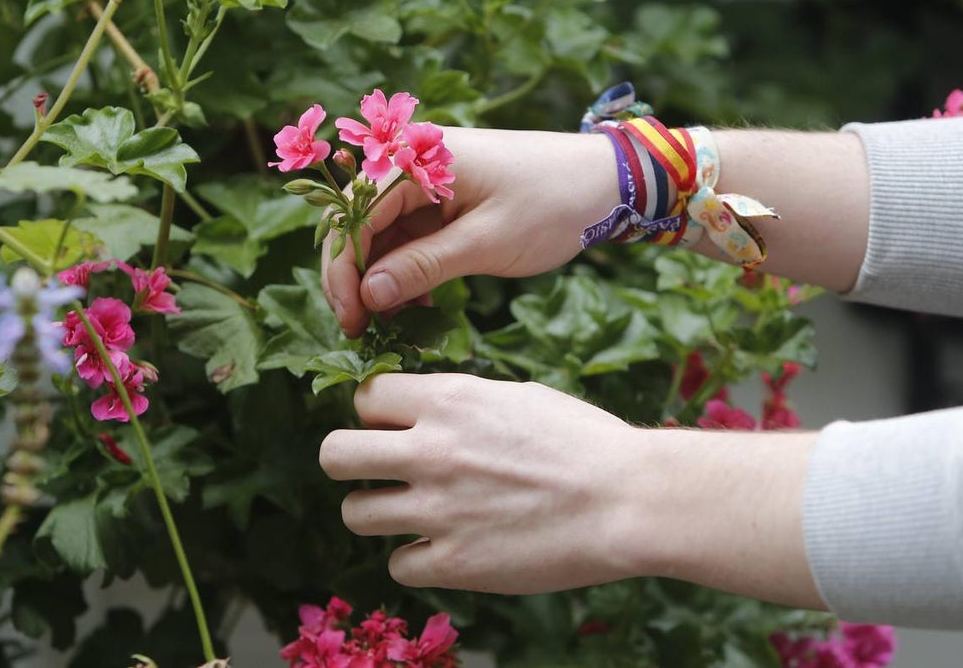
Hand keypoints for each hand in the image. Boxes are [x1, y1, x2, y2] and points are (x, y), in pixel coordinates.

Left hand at [319, 373, 642, 593]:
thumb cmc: (584, 442)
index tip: (393, 427)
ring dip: (378, 513)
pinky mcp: (455, 562)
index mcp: (448, 401)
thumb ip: (460, 403)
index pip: (364, 397)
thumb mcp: (516, 396)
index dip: (375, 413)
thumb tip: (422, 409)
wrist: (629, 500)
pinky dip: (417, 559)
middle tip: (379, 471)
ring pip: (355, 514)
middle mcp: (431, 452)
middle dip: (350, 461)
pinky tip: (446, 549)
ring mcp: (439, 510)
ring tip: (412, 513)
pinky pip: (398, 565)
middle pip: (334, 454)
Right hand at [322, 127, 618, 336]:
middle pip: (357, 222)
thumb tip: (368, 296)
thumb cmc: (552, 203)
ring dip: (380, 277)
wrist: (607, 181)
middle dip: (355, 276)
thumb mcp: (486, 242)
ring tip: (394, 322)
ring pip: (380, 233)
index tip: (352, 319)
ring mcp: (427, 181)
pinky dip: (405, 270)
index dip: (343, 270)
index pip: (353, 215)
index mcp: (417, 159)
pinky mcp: (442, 199)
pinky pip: (406, 235)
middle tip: (362, 328)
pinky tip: (418, 303)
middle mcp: (413, 163)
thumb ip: (422, 267)